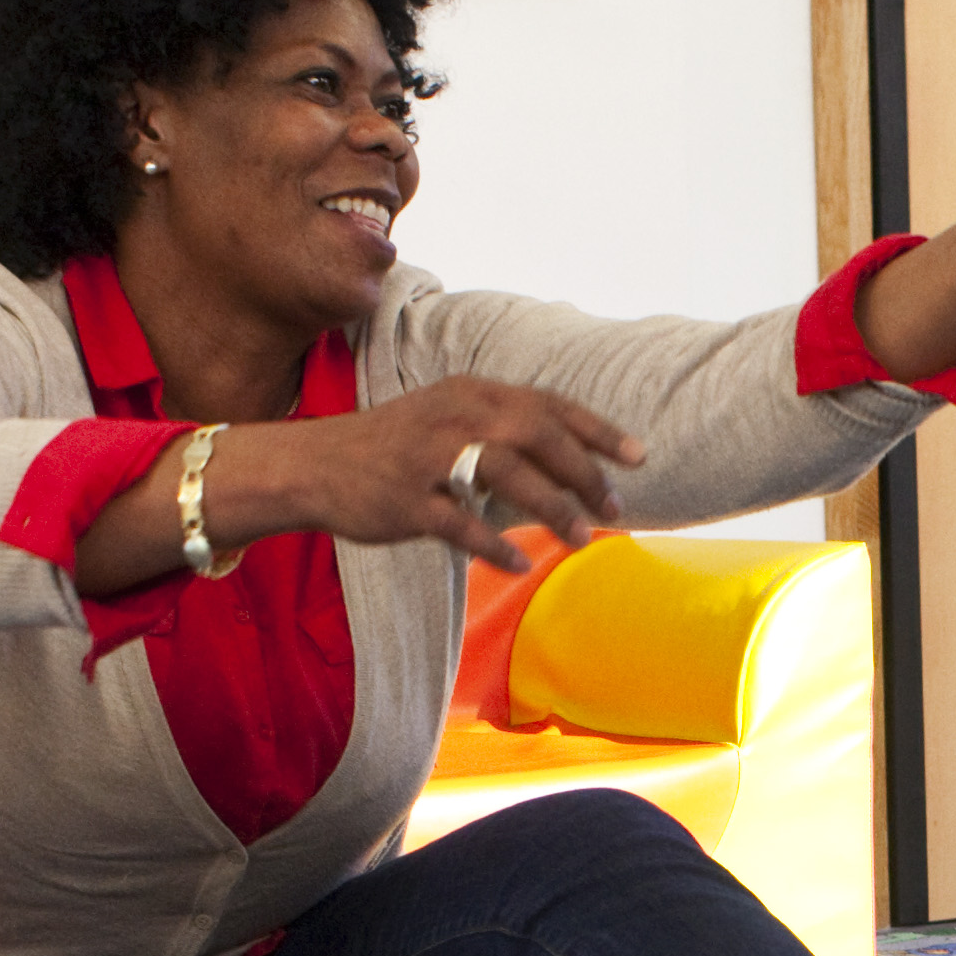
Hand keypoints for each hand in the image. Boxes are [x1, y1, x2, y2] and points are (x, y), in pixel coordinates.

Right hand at [225, 381, 646, 572]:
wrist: (315, 464)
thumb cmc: (395, 447)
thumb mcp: (450, 418)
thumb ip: (504, 431)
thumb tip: (569, 463)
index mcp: (473, 393)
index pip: (548, 404)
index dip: (598, 430)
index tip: (640, 456)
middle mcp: (456, 416)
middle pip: (537, 435)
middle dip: (584, 473)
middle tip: (615, 508)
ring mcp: (429, 457)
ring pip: (505, 475)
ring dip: (552, 508)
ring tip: (582, 537)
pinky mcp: (407, 499)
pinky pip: (460, 524)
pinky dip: (495, 545)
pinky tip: (523, 562)